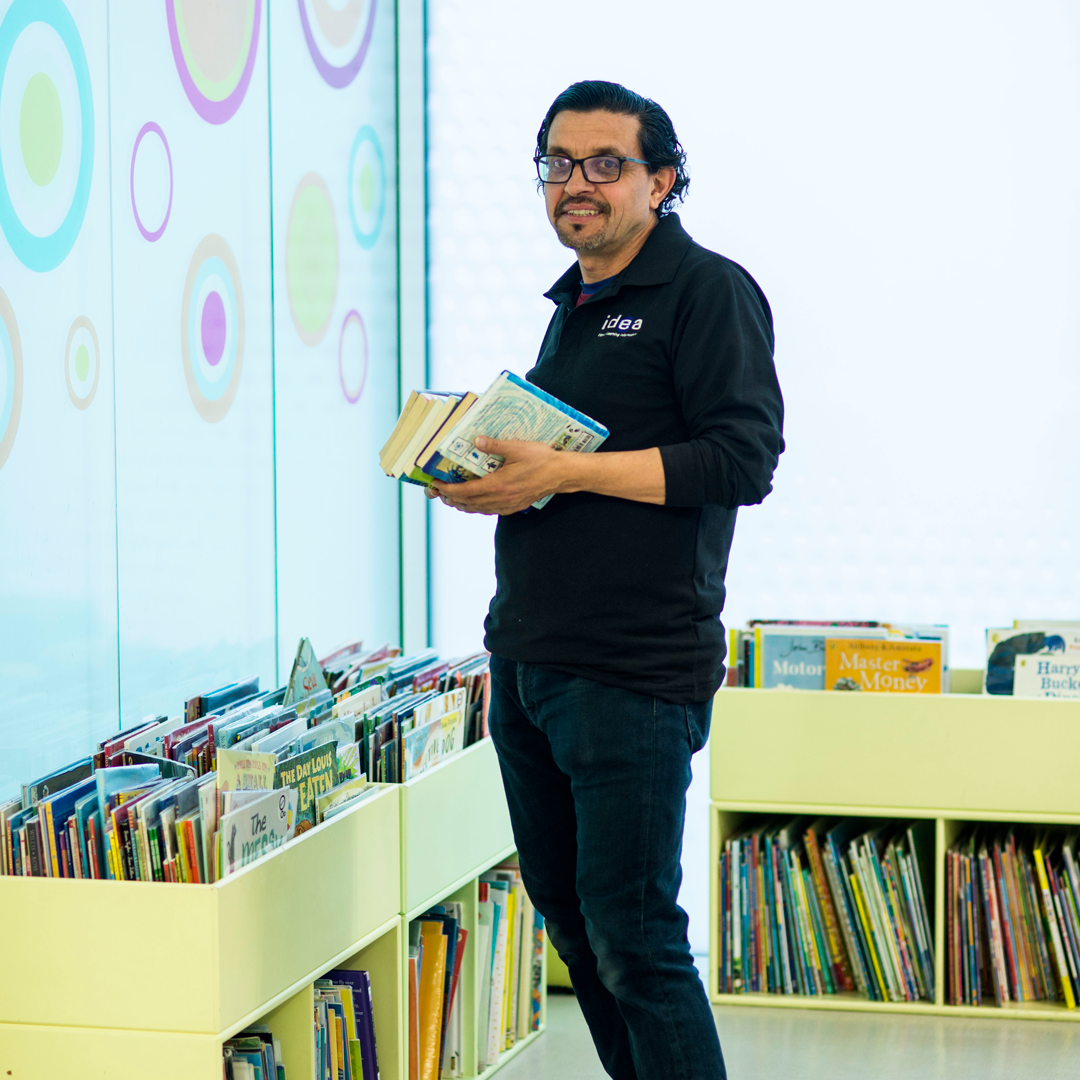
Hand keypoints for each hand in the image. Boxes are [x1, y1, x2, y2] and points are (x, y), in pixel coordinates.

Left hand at [429, 436, 574, 514]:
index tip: (436, 485)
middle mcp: (500, 498)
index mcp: (497, 485)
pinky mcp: (514, 507)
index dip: (448, 490)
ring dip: (463, 505)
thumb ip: (494, 445)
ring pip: (478, 509)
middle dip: (451, 499)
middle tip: (439, 491)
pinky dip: (477, 508)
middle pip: (468, 503)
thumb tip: (476, 441)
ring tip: (452, 498)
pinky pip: (490, 511)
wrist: (561, 475)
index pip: (465, 491)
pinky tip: (475, 502)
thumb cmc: (541, 459)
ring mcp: (507, 505)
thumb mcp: (517, 448)